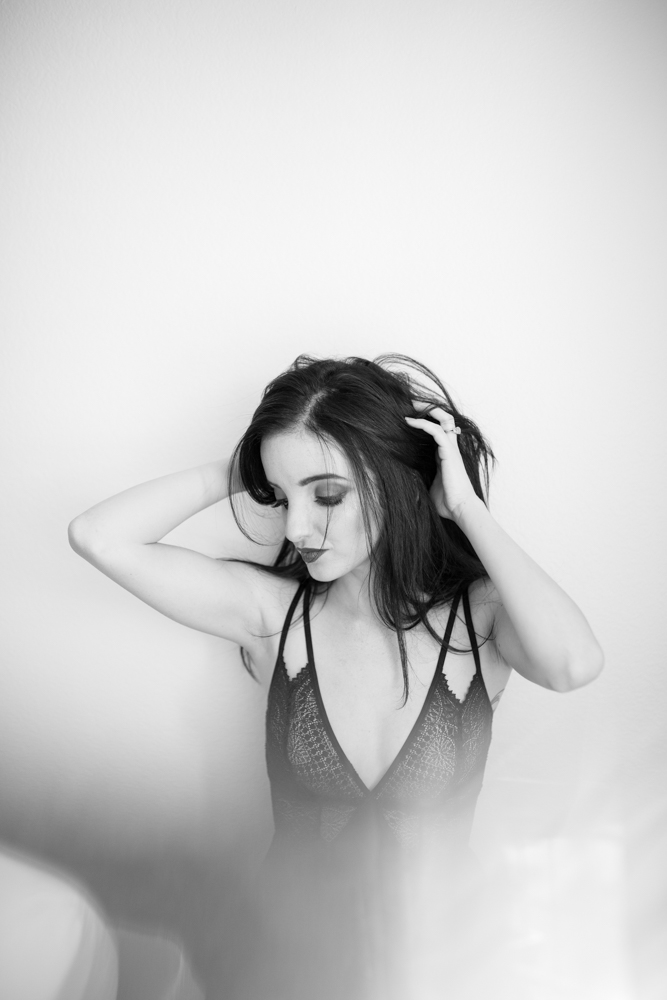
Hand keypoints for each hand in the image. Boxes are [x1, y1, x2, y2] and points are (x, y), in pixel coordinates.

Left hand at [405, 401, 478, 520]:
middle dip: (429, 408)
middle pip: (444, 419)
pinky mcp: (449, 452)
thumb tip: (405, 481)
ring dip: (426, 409)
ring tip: (410, 405)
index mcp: (445, 455)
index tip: (409, 417)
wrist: (460, 509)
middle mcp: (450, 448)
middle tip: (411, 403)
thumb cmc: (447, 502)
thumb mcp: (428, 487)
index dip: (426, 421)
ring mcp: (451, 449)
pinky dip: (423, 423)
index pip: (437, 430)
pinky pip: (436, 430)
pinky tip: (409, 421)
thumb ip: (420, 479)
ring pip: (443, 419)